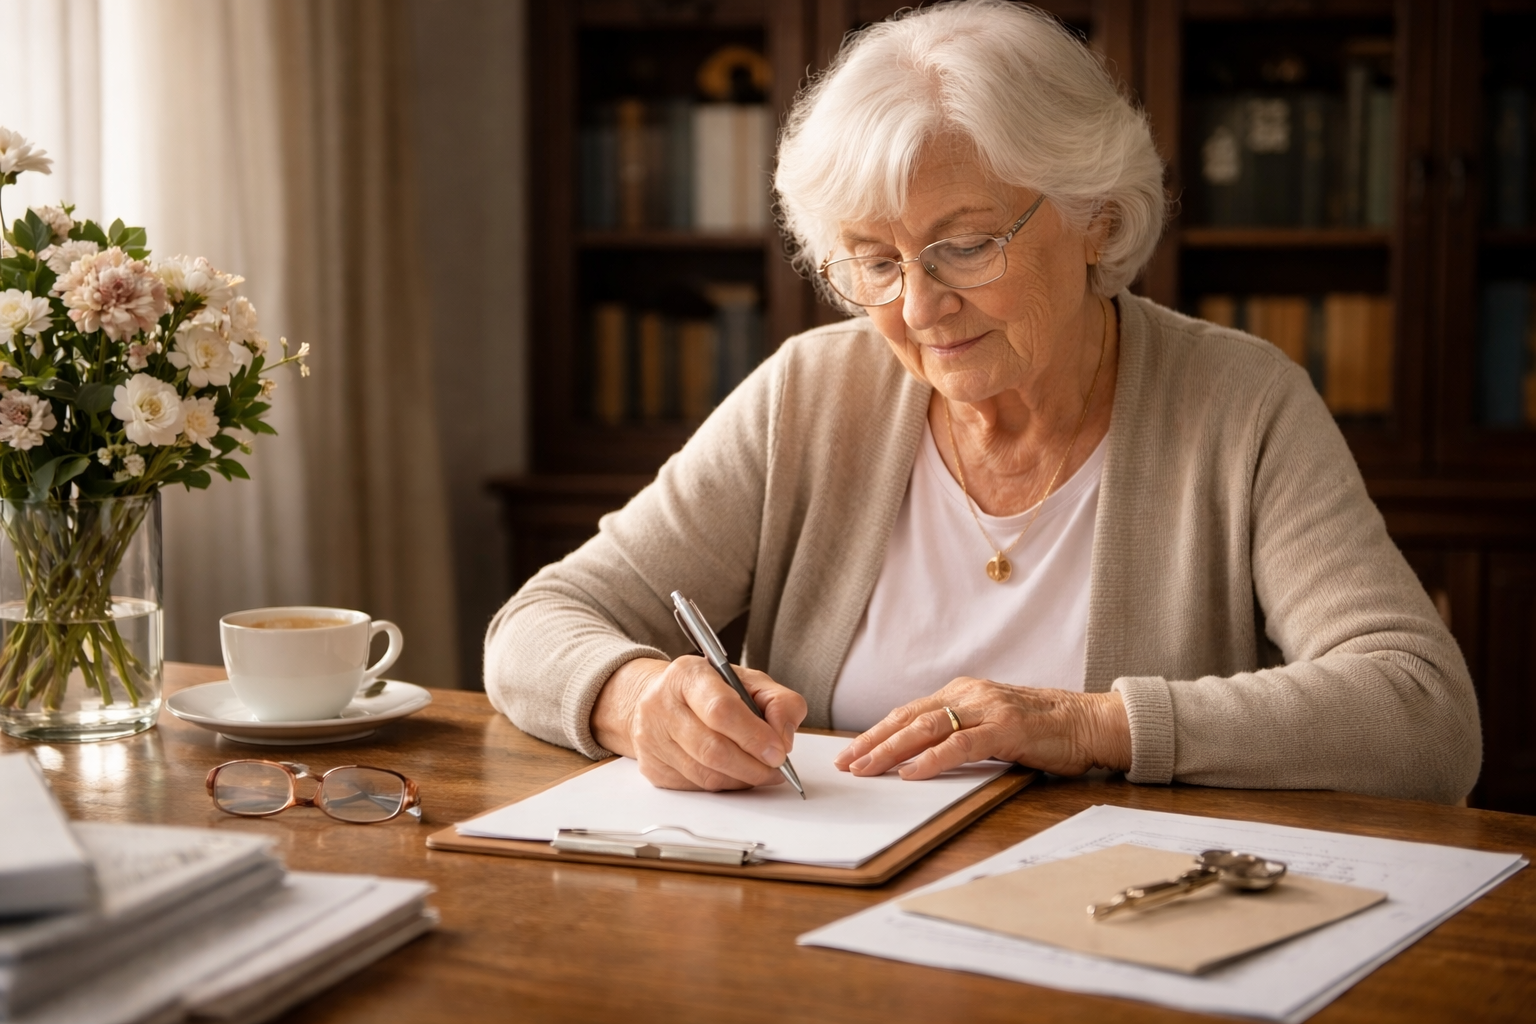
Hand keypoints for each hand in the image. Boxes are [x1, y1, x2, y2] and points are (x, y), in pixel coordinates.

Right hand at [591, 656, 807, 790]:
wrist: (663, 699)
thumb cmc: (710, 690)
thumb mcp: (749, 681)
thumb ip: (778, 702)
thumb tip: (784, 738)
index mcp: (688, 675)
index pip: (721, 710)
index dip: (754, 736)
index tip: (778, 751)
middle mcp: (662, 705)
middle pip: (712, 749)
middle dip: (752, 766)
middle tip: (775, 769)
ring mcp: (652, 738)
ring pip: (705, 774)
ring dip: (741, 779)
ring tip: (760, 772)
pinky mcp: (653, 767)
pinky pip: (696, 787)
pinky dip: (723, 785)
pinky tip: (735, 774)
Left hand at [832, 677, 1130, 779]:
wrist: (1090, 723)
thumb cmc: (1043, 731)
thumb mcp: (992, 726)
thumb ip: (960, 734)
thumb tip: (920, 757)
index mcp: (963, 693)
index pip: (909, 712)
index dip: (876, 732)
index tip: (850, 752)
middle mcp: (970, 695)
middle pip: (909, 718)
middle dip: (872, 741)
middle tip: (845, 762)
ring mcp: (988, 709)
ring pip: (927, 728)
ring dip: (891, 750)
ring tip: (867, 767)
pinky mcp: (1007, 729)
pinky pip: (961, 744)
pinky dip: (932, 759)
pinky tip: (911, 771)